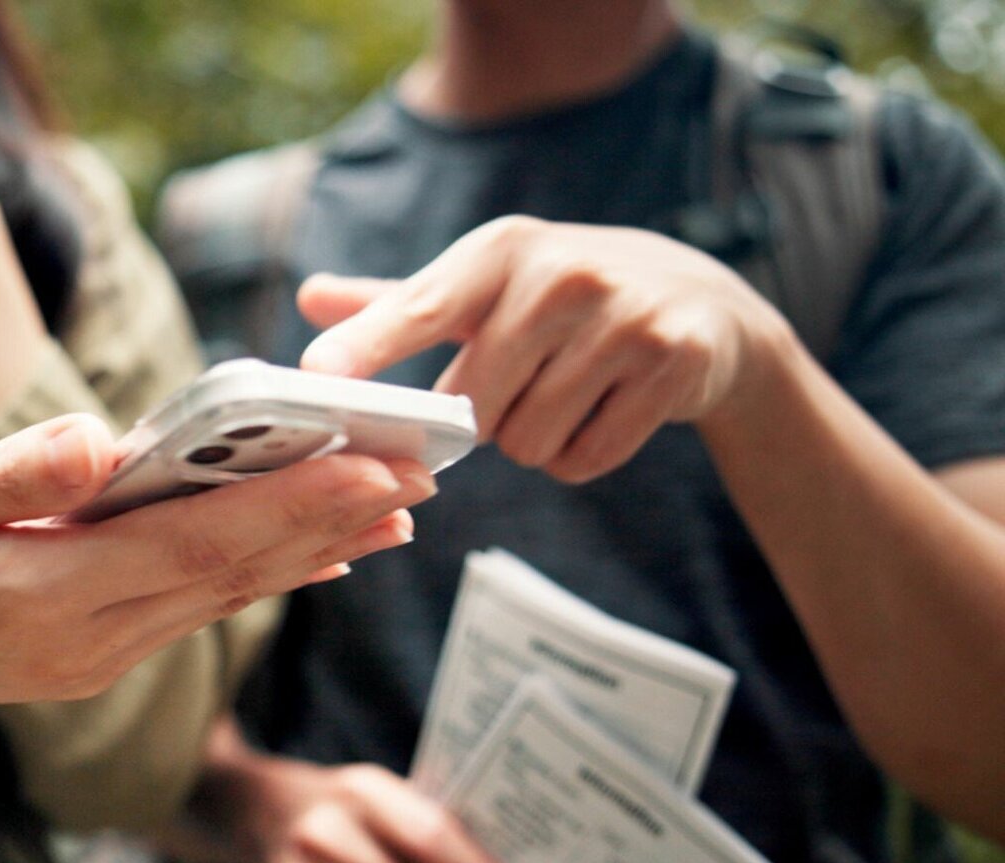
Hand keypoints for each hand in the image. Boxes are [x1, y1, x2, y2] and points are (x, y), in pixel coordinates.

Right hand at [0, 415, 434, 775]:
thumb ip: (7, 475)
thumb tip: (102, 441)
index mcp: (46, 594)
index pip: (195, 544)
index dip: (290, 506)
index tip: (369, 466)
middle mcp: (88, 641)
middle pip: (233, 573)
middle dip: (331, 521)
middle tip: (421, 472)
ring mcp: (95, 659)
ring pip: (224, 597)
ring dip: (313, 552)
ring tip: (396, 511)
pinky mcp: (91, 659)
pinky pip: (194, 612)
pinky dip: (261, 577)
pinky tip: (313, 560)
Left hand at [297, 216, 799, 483]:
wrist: (707, 306)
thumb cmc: (565, 300)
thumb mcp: (486, 286)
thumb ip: (399, 303)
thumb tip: (310, 299)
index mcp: (501, 250)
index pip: (420, 308)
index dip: (367, 346)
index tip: (316, 374)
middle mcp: (561, 274)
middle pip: (472, 407)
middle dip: (487, 418)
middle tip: (527, 382)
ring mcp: (623, 316)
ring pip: (527, 441)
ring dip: (536, 441)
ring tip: (573, 392)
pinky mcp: (673, 362)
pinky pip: (584, 458)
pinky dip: (584, 455)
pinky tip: (610, 409)